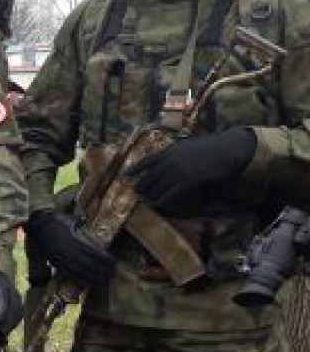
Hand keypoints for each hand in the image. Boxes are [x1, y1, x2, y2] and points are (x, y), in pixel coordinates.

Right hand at [25, 209, 116, 289]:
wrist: (38, 224)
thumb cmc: (56, 220)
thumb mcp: (71, 221)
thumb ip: (83, 227)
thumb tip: (93, 233)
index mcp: (73, 239)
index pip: (93, 252)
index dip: (105, 259)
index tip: (115, 263)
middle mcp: (67, 250)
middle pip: (88, 264)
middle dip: (101, 270)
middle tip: (112, 274)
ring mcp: (60, 257)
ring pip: (79, 271)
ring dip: (92, 278)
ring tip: (103, 282)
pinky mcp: (55, 262)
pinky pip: (67, 274)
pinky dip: (78, 280)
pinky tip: (86, 284)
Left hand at [130, 128, 256, 215]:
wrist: (227, 150)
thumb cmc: (211, 146)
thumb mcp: (188, 145)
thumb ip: (175, 151)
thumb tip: (167, 156)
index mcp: (169, 151)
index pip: (146, 161)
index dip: (134, 170)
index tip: (125, 176)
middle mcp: (168, 162)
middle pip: (147, 177)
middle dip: (140, 186)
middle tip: (135, 193)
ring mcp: (176, 172)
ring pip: (156, 188)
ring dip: (149, 196)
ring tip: (145, 202)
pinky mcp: (186, 183)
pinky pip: (168, 195)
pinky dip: (161, 201)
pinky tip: (158, 206)